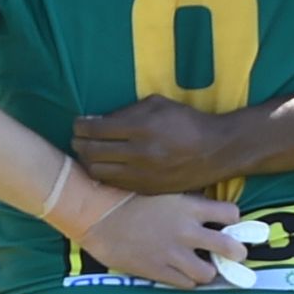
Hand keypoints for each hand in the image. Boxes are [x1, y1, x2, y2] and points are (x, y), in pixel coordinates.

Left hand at [71, 97, 244, 194]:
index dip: (80, 126)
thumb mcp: (157, 105)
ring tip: (90, 153)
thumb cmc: (185, 122)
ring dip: (88, 161)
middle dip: (79, 143)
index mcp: (140, 128)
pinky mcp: (145, 189)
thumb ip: (125, 112)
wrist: (215, 151)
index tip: (78, 124)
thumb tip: (97, 120)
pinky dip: (104, 174)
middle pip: (91, 152)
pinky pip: (113, 183)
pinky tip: (105, 165)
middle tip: (78, 138)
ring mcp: (141, 175)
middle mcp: (138, 154)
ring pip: (98, 172)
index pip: (95, 129)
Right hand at [76, 191, 248, 289]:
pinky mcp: (159, 272)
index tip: (228, 223)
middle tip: (235, 254)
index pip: (231, 213)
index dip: (233, 219)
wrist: (98, 216)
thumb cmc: (127, 198)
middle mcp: (187, 231)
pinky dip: (187, 280)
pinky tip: (180, 273)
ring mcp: (174, 254)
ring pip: (208, 273)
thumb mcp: (163, 190)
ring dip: (207, 270)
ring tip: (201, 266)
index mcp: (189, 207)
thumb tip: (204, 211)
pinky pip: (186, 284)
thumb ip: (186, 202)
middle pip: (230, 248)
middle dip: (237, 252)